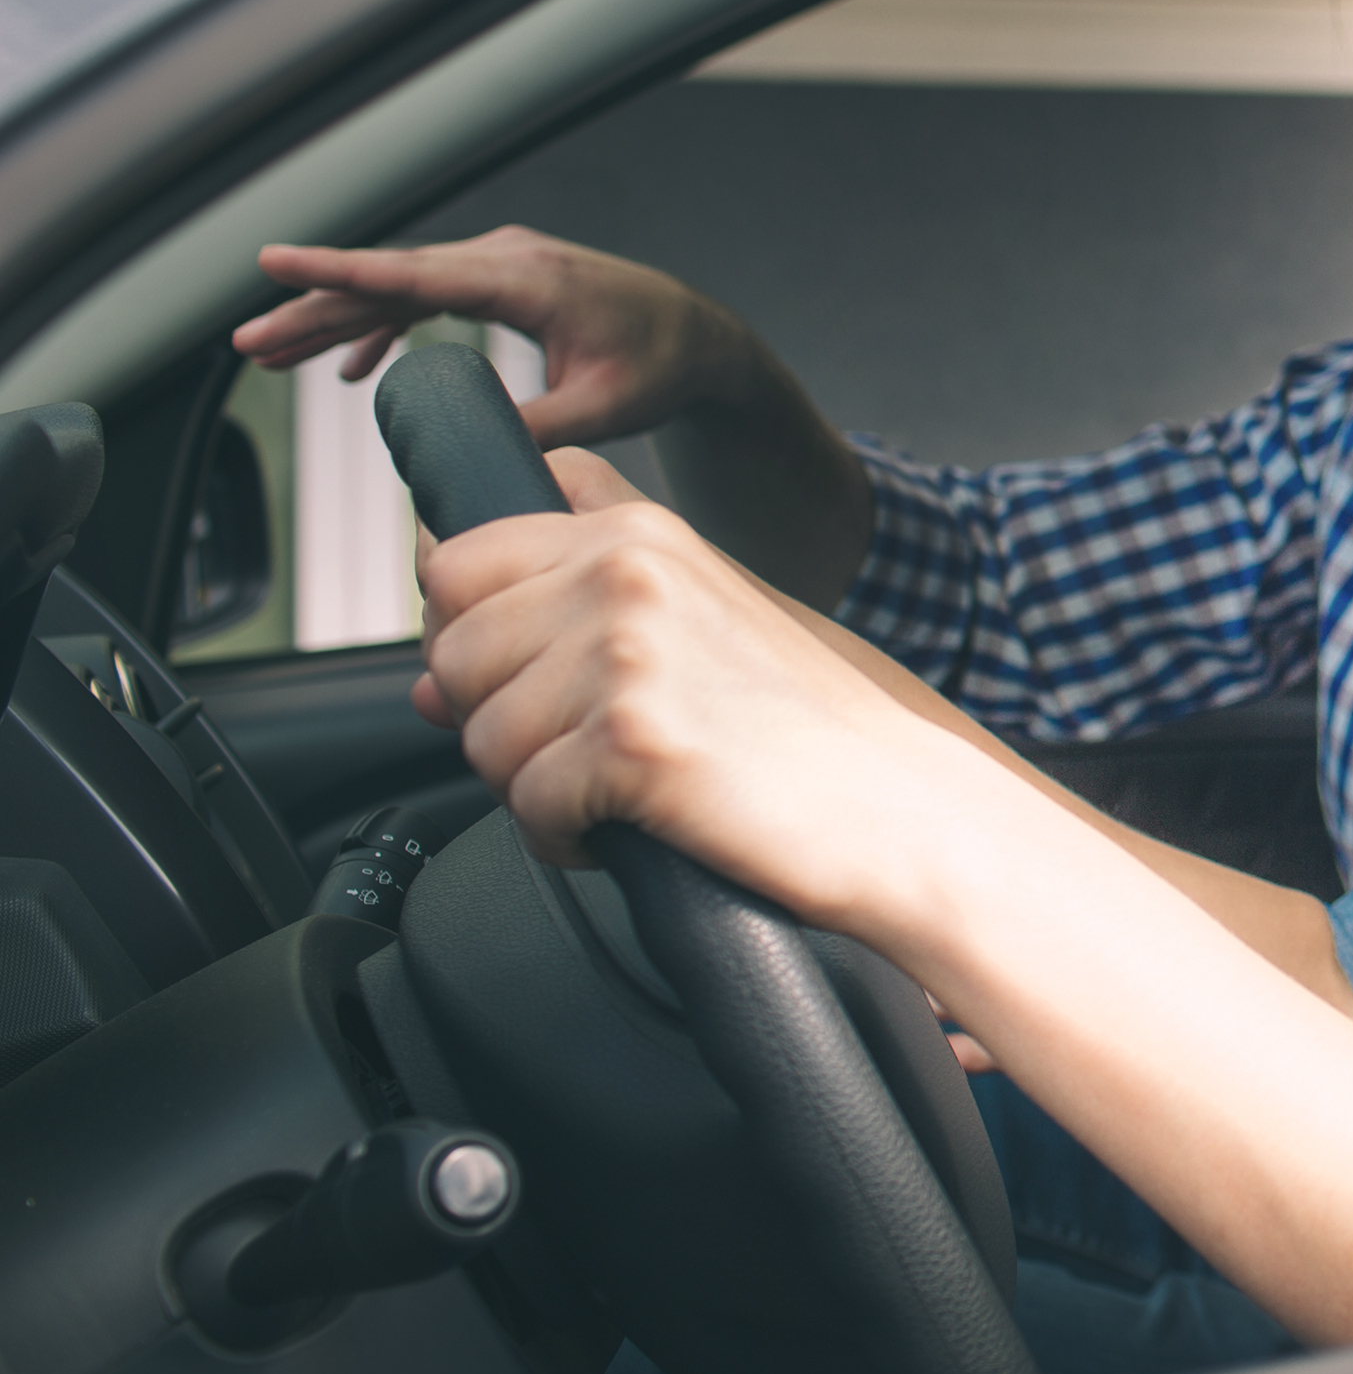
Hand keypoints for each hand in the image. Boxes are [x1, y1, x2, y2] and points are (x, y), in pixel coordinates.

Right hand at [236, 227, 754, 449]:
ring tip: (273, 357)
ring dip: (339, 320)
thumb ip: (536, 427)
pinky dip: (387, 327)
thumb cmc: (661, 366)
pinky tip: (350, 367)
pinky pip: (428, 299)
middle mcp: (508, 258)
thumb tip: (468, 454)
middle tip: (248, 343)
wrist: (703, 340)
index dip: (338, 270)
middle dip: (315, 309)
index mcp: (528, 279)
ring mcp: (504, 264)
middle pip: (391, 281)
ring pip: (402, 288)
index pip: (415, 274)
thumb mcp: (602, 409)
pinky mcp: (504, 282)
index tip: (274, 262)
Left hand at [413, 449, 997, 935]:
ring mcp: (626, 652)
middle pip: (450, 647)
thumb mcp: (709, 612)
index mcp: (639, 531)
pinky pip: (524, 807)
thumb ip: (581, 597)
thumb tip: (423, 675)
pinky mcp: (629, 742)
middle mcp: (624, 572)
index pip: (460, 551)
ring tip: (622, 791)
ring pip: (476, 732)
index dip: (471, 627)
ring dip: (532, 785)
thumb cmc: (817, 726)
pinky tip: (633, 832)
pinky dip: (565, 841)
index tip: (524, 672)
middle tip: (581, 748)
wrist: (908, 805)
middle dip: (494, 714)